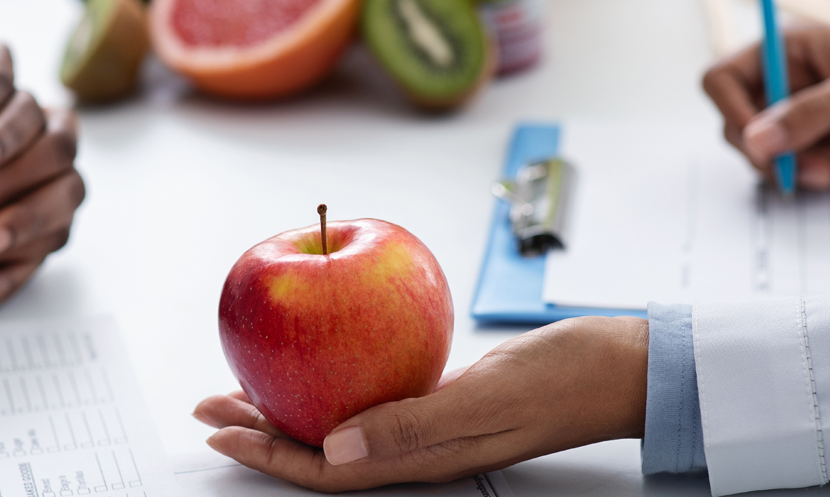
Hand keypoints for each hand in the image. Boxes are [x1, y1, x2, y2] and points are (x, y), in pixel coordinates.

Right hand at [0, 44, 80, 327]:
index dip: (1, 64)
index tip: (0, 54)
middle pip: (48, 142)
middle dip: (50, 119)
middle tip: (47, 109)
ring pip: (54, 200)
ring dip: (57, 173)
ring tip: (49, 160)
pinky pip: (32, 255)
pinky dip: (40, 229)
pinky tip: (31, 213)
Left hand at [193, 316, 649, 491]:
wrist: (619, 366)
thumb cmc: (566, 380)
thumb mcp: (488, 399)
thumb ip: (413, 424)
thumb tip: (336, 448)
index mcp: (422, 457)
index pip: (325, 469)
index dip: (266, 455)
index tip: (219, 430)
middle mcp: (417, 446)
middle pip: (320, 449)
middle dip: (259, 433)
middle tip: (209, 406)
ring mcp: (429, 423)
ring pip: (339, 423)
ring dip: (288, 408)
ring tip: (244, 388)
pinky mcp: (441, 395)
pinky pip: (371, 395)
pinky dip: (331, 379)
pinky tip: (319, 359)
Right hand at [702, 27, 829, 189]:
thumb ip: (809, 115)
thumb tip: (753, 143)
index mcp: (789, 50)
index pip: (723, 81)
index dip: (732, 113)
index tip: (760, 144)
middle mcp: (787, 81)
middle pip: (741, 127)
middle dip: (779, 152)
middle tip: (819, 167)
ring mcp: (803, 114)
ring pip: (770, 155)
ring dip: (809, 165)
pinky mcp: (821, 142)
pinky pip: (798, 167)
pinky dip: (827, 170)